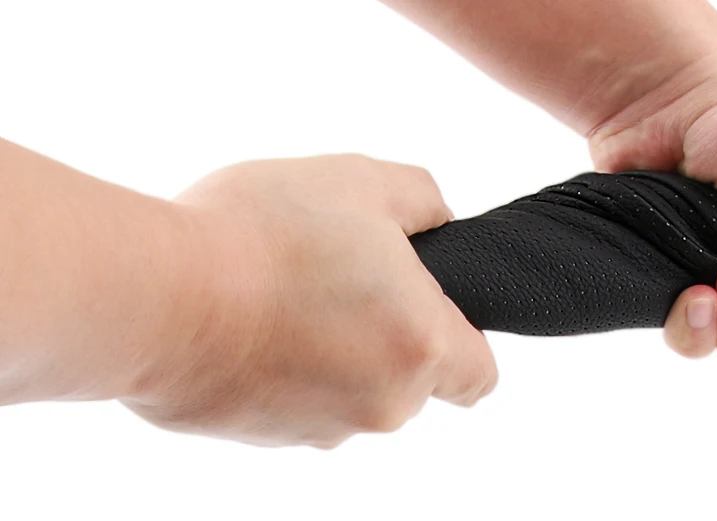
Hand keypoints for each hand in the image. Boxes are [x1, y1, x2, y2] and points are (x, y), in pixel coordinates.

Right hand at [122, 154, 496, 447]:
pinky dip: (287, 371)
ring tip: (285, 294)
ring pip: (353, 392)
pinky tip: (252, 323)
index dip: (463, 338)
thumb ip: (423, 199)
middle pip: (412, 379)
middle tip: (338, 275)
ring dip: (335, 351)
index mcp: (420, 347)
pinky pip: (299, 404)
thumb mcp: (361, 180)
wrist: (153, 294)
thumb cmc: (261, 235)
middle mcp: (382, 405)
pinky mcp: (265, 438)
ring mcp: (320, 429)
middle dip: (388, 332)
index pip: (480, 376)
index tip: (428, 305)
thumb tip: (437, 220)